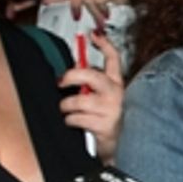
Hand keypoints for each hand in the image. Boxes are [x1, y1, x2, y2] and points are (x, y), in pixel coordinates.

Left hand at [58, 30, 124, 161]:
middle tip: (62, 82)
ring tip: (67, 110)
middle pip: (91, 75)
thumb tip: (73, 71)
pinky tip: (73, 123)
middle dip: (71, 76)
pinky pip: (76, 118)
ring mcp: (110, 109)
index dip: (104, 44)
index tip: (93, 35)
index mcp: (116, 84)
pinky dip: (69, 121)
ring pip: (78, 100)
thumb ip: (93, 84)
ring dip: (66, 106)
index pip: (113, 59)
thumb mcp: (105, 98)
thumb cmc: (108, 119)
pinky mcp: (103, 125)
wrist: (121, 146)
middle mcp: (115, 94)